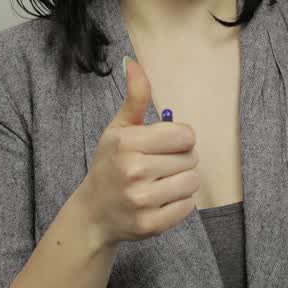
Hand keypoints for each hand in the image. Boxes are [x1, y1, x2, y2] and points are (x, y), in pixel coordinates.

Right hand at [79, 59, 199, 246]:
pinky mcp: (151, 225)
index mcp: (127, 142)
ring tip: (160, 184)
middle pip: (191, 158)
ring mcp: (142, 200)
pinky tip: (160, 202)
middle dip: (180, 161)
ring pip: (192, 182)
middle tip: (158, 167)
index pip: (185, 135)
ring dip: (182, 182)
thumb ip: (135, 97)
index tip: (163, 146)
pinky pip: (188, 207)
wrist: (94, 213)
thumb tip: (134, 62)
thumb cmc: (111, 164)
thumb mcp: (119, 128)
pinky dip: (179, 204)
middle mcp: (133, 170)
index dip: (179, 140)